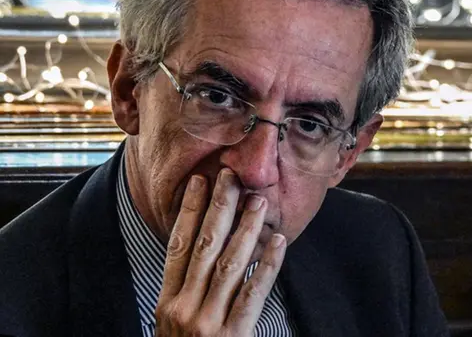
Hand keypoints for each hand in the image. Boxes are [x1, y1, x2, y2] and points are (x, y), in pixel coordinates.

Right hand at [155, 169, 286, 335]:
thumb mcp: (173, 323)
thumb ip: (185, 289)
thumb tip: (202, 246)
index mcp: (166, 302)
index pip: (177, 246)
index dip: (189, 211)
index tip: (201, 182)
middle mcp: (184, 308)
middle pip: (205, 247)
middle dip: (219, 208)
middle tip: (232, 177)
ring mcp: (207, 324)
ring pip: (231, 265)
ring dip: (246, 229)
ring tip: (259, 202)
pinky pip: (254, 294)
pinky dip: (268, 266)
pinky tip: (278, 243)